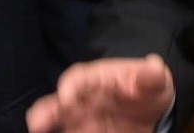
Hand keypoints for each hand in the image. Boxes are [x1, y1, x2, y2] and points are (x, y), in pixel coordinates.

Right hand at [25, 54, 173, 132]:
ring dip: (47, 123)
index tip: (66, 97)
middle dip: (47, 109)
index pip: (79, 77)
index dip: (71, 86)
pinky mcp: (86, 131)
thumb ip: (151, 76)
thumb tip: (154, 66)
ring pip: (59, 120)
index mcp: (98, 78)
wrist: (155, 113)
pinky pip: (72, 132)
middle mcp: (85, 97)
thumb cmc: (149, 90)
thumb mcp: (155, 81)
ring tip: (38, 129)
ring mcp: (83, 118)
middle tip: (38, 122)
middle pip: (60, 100)